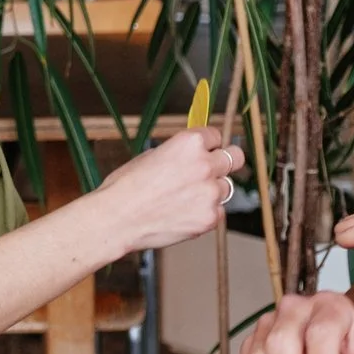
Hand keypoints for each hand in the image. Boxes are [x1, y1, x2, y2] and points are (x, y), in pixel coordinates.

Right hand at [93, 129, 243, 253]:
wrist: (117, 219)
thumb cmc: (126, 186)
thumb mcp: (153, 155)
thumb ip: (180, 154)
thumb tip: (194, 155)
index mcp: (189, 143)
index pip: (216, 135)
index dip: (208, 145)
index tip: (205, 151)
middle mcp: (205, 164)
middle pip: (236, 157)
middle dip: (225, 162)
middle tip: (213, 170)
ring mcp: (210, 193)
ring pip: (226, 187)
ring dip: (212, 191)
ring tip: (185, 199)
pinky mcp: (210, 218)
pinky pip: (218, 211)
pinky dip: (205, 212)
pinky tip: (183, 214)